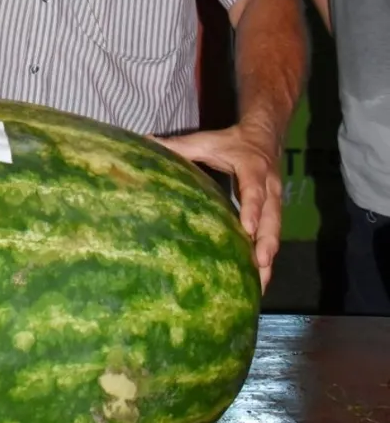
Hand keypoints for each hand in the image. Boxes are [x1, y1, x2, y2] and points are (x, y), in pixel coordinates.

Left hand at [152, 123, 281, 292]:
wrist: (263, 137)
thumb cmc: (230, 142)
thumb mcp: (206, 142)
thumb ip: (178, 145)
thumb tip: (146, 142)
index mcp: (253, 169)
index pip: (254, 190)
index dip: (253, 209)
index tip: (248, 229)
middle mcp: (270, 188)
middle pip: (273, 218)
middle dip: (267, 243)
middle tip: (260, 265)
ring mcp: (276, 203)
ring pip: (276, 232)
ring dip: (269, 258)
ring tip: (261, 285)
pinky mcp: (274, 214)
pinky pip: (273, 237)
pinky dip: (268, 258)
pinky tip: (260, 280)